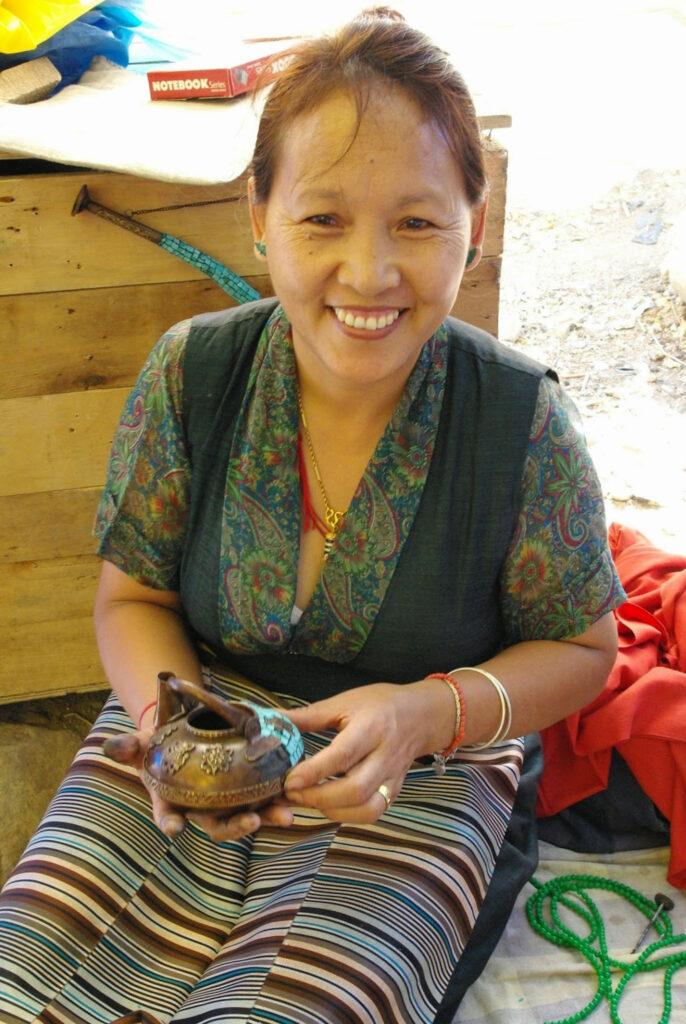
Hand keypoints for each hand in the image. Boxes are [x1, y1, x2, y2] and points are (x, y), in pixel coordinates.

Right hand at [103, 729, 295, 840]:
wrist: (184, 732)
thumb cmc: (160, 742)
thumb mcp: (143, 742)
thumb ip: (128, 746)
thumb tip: (110, 747)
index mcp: (172, 801)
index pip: (168, 816)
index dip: (170, 822)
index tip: (174, 828)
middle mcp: (200, 808)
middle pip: (217, 825)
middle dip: (236, 827)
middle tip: (253, 822)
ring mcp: (225, 802)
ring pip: (246, 816)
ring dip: (267, 816)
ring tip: (286, 815)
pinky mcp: (246, 790)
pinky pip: (264, 798)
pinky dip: (280, 798)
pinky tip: (296, 795)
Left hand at [282, 681, 442, 821]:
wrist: (422, 715)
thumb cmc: (380, 704)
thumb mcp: (344, 702)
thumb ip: (308, 716)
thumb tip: (271, 720)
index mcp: (372, 727)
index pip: (344, 754)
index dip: (315, 771)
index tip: (289, 780)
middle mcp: (385, 755)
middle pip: (356, 789)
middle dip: (319, 797)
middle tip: (291, 793)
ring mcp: (393, 777)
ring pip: (367, 808)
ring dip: (332, 810)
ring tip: (307, 800)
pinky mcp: (394, 791)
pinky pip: (372, 812)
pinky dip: (347, 815)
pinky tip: (328, 805)